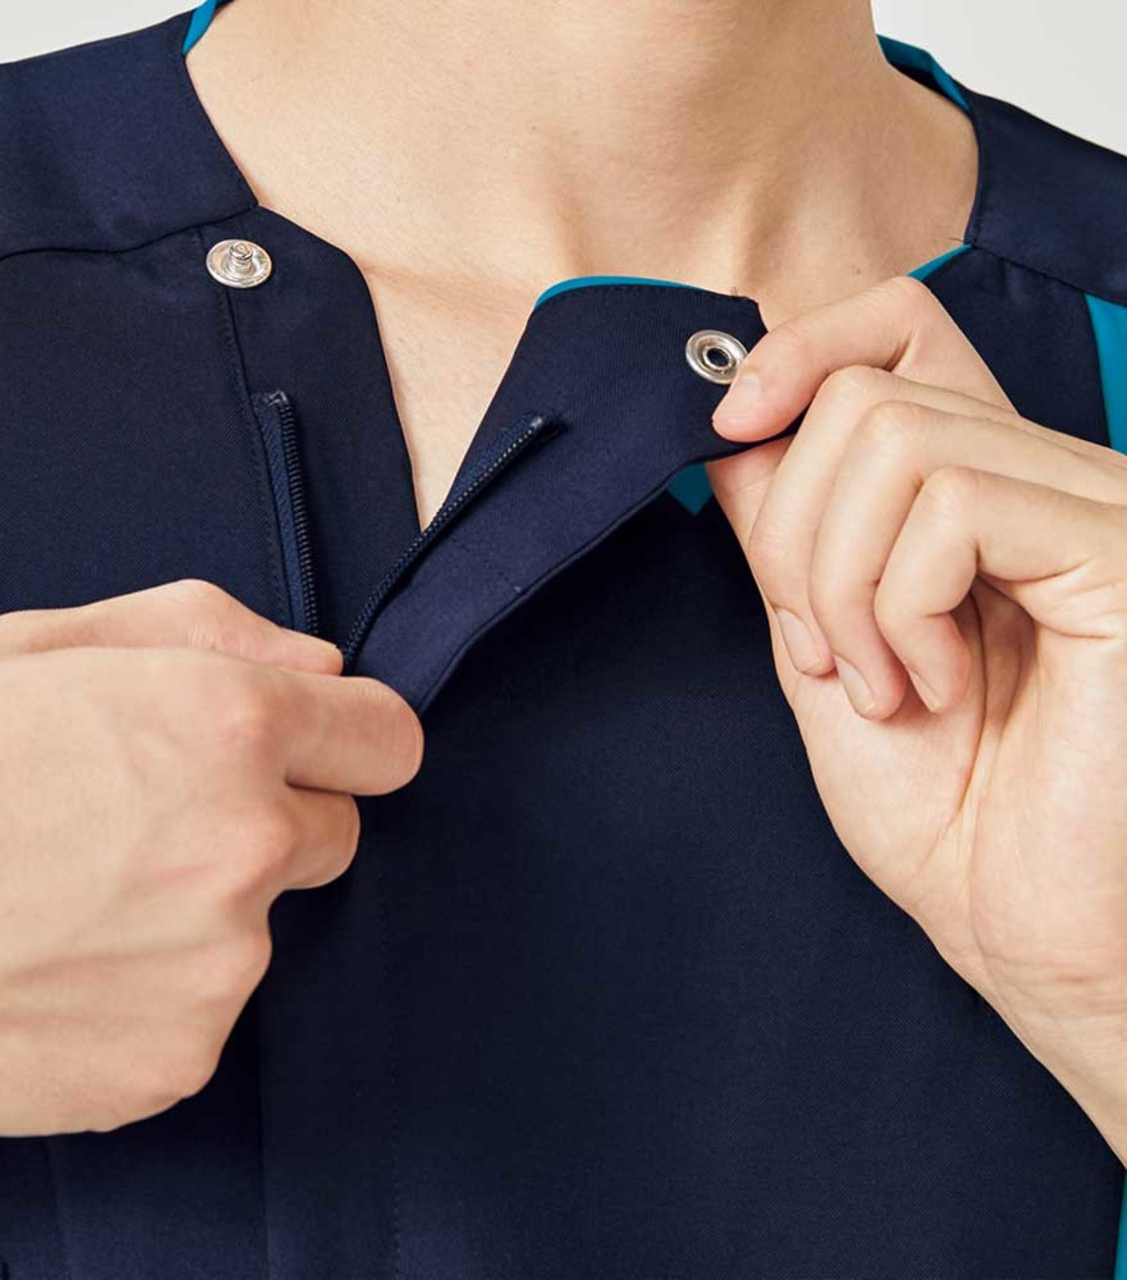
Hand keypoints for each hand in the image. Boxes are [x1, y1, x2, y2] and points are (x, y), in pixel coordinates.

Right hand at [0, 579, 422, 1136]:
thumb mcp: (49, 644)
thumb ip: (214, 632)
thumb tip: (324, 666)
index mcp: (227, 722)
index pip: (389, 739)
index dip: (349, 740)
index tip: (313, 751)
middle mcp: (245, 843)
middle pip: (336, 835)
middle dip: (268, 823)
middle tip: (145, 823)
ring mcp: (218, 965)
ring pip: (265, 927)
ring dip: (203, 913)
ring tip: (76, 899)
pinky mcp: (176, 1057)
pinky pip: (208, 1012)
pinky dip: (156, 995)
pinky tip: (62, 967)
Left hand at [705, 276, 1126, 1156]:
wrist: (1020, 930)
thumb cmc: (939, 808)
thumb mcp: (822, 644)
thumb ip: (786, 534)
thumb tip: (738, 428)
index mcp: (984, 491)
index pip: (902, 326)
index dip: (802, 350)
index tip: (728, 424)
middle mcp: (1051, 478)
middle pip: (865, 393)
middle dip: (794, 535)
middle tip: (826, 650)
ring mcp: (1095, 507)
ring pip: (896, 437)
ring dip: (838, 580)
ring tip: (878, 679)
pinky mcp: (1116, 555)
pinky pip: (950, 506)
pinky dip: (897, 604)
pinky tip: (931, 683)